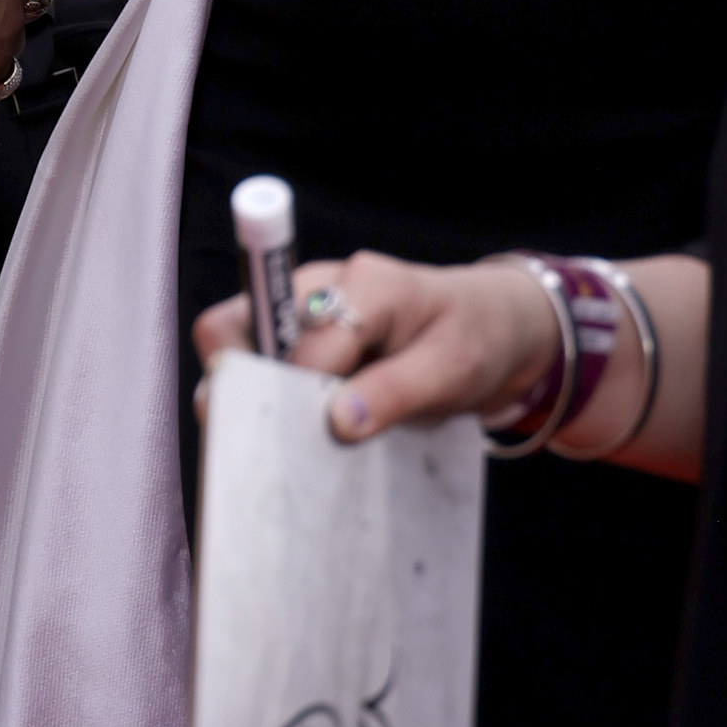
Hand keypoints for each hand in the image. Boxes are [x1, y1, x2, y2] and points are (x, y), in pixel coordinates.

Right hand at [191, 250, 555, 444]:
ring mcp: (301, 307)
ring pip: (237, 344)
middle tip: (263, 441)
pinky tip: (294, 427)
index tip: (302, 440)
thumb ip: (396, 392)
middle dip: (239, 387)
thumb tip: (338, 423)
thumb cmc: (475, 337)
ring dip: (251, 394)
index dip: (293, 395)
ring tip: (280, 439)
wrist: (490, 322)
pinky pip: (258, 360)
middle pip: (236, 326)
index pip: (302, 345)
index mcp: (364, 285)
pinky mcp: (298, 332)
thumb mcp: (453, 370)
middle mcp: (318, 286)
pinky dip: (266, 396)